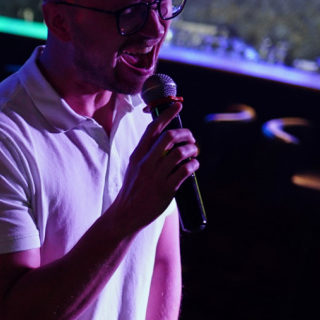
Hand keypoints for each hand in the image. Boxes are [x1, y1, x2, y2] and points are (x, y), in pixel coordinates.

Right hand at [114, 101, 199, 231]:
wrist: (126, 214)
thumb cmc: (133, 190)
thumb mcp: (134, 167)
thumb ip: (148, 154)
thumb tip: (167, 141)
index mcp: (137, 155)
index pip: (153, 128)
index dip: (167, 114)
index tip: (178, 105)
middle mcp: (146, 163)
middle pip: (169, 137)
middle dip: (186, 134)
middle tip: (191, 138)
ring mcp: (156, 176)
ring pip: (180, 153)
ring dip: (192, 150)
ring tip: (193, 154)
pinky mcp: (166, 189)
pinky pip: (185, 171)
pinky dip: (193, 166)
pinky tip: (193, 166)